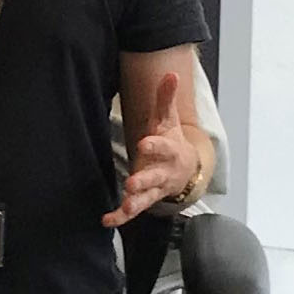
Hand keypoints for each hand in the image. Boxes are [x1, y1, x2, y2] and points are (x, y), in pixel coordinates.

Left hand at [103, 72, 202, 227]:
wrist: (187, 170)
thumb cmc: (172, 141)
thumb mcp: (169, 120)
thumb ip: (166, 98)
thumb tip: (171, 73)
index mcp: (169, 150)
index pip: (163, 147)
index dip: (154, 146)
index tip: (144, 143)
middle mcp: (162, 172)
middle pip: (154, 177)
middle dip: (144, 180)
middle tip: (132, 183)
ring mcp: (154, 189)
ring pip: (145, 199)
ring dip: (134, 203)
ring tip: (125, 206)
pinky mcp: (144, 200)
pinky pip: (132, 212)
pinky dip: (120, 217)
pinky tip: (106, 220)